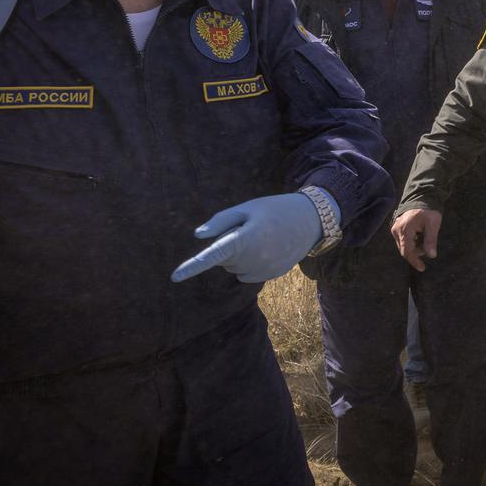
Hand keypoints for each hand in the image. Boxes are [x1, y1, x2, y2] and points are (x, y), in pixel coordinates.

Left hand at [171, 193, 322, 283]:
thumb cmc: (275, 209)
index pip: (213, 255)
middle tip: (250, 228)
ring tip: (261, 237)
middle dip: (229, 246)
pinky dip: (249, 264)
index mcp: (245, 239)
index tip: (174, 277)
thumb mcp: (248, 208)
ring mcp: (264, 270)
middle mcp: (254, 258)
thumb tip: (198, 236)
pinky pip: (246, 274)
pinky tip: (266, 249)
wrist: (311, 220)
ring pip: (234, 268)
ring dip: (239, 256)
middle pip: (223, 259)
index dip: (192, 266)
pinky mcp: (271, 275)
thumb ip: (221, 221)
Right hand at [392, 209, 442, 271]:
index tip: (422, 268)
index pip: (407, 252)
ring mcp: (395, 229)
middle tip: (428, 246)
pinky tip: (419, 235)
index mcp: (405, 230)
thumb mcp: (433, 224)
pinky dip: (412, 242)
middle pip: (405, 250)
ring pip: (404, 246)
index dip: (414, 261)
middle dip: (417, 252)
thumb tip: (432, 256)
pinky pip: (403, 240)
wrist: (421, 198)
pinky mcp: (396, 228)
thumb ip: (431, 240)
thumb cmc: (428, 211)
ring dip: (415, 247)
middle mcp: (397, 230)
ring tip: (424, 236)